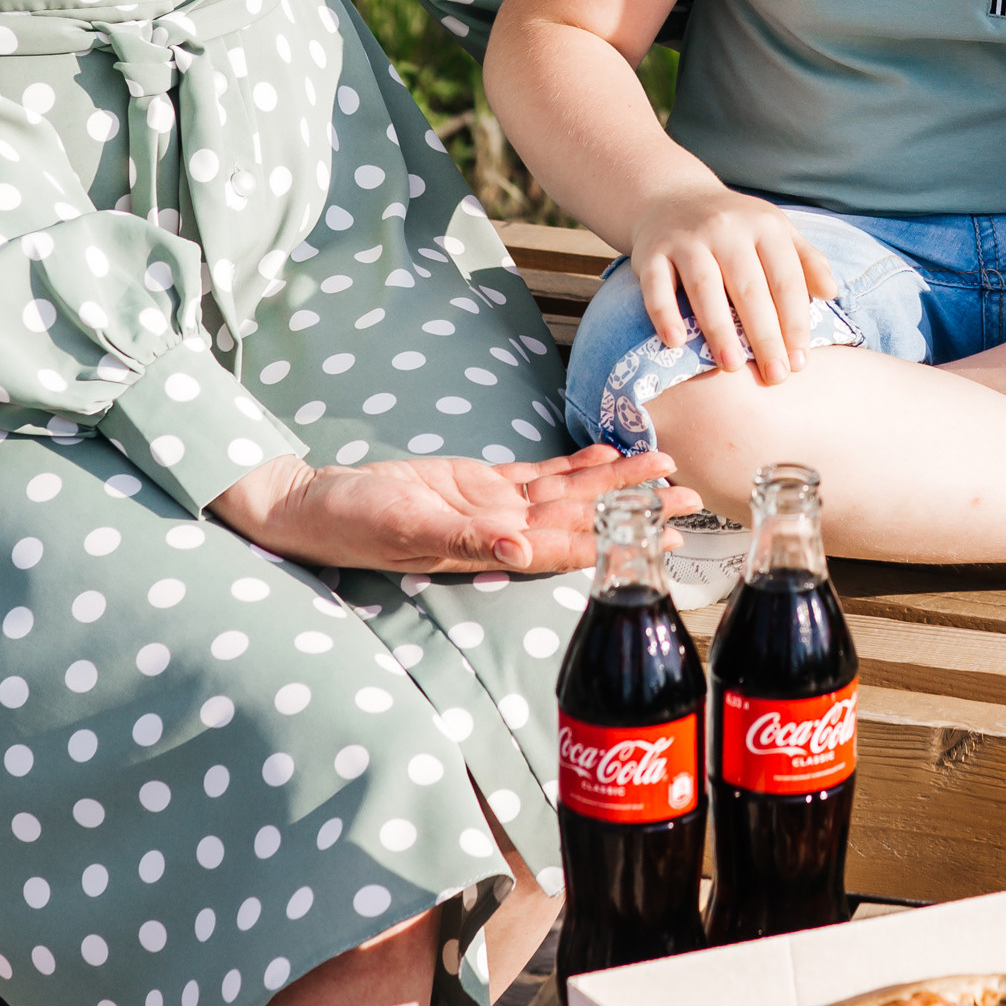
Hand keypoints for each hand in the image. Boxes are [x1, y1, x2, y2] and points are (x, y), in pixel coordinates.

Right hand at [209, 442, 695, 574]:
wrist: (314, 504)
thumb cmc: (351, 522)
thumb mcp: (405, 528)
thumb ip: (463, 539)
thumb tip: (519, 552)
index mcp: (491, 547)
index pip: (569, 548)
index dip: (618, 544)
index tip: (665, 540)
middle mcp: (502, 529)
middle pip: (584, 519)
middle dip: (637, 510)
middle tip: (691, 499)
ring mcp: (492, 505)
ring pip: (569, 493)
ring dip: (616, 483)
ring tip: (664, 468)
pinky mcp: (477, 482)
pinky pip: (537, 474)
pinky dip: (573, 464)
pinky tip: (607, 452)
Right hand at [630, 180, 841, 386]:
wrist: (673, 197)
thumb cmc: (736, 227)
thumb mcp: (776, 232)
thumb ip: (806, 262)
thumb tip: (831, 292)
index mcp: (764, 226)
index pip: (786, 279)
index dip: (795, 321)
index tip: (801, 360)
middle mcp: (726, 229)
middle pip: (749, 288)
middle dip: (765, 335)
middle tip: (775, 375)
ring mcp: (687, 240)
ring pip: (705, 288)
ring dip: (719, 329)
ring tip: (733, 366)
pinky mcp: (652, 253)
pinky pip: (657, 286)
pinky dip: (664, 314)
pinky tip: (676, 342)